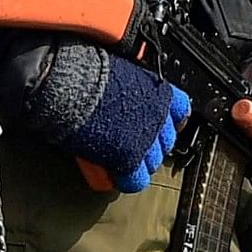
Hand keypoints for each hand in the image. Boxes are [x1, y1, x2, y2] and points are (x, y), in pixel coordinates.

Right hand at [0, 35, 189, 193]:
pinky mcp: (129, 159)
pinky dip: (124, 179)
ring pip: (152, 163)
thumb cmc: (85, 70)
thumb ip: (132, 86)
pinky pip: (135, 181)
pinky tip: (113, 175)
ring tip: (118, 159)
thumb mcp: (120, 70)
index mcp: (160, 92)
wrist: (70, 85)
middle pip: (166, 142)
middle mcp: (159, 118)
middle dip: (149, 144)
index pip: (181, 112)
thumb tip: (126, 89)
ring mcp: (147, 140)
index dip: (169, 121)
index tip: (161, 125)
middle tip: (131, 143)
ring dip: (137, 162)